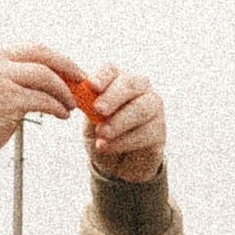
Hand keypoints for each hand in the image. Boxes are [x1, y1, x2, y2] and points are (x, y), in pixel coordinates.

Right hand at [0, 45, 83, 177]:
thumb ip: (12, 75)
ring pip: (46, 77)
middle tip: (83, 82)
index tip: (73, 71)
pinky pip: (44, 100)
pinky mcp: (7, 99)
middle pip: (42, 55)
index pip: (31, 48)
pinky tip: (62, 115)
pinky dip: (58, 107)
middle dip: (67, 67)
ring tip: (71, 105)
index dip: (57, 59)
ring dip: (64, 92)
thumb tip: (49, 72)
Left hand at [74, 62, 166, 184]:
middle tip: (98, 109)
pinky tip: (108, 147)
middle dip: (114, 96)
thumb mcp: (88, 119)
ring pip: (141, 109)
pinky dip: (124, 141)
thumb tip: (75, 94)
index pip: (111, 71)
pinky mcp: (159, 131)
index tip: (92, 86)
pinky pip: (146, 133)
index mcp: (117, 81)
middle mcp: (140, 90)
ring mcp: (153, 109)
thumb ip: (86, 105)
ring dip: (119, 122)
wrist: (116, 163)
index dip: (102, 77)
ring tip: (101, 134)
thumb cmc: (101, 133)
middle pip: (131, 84)